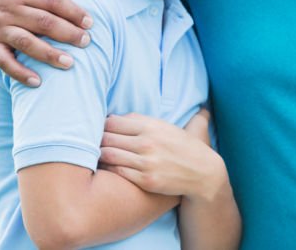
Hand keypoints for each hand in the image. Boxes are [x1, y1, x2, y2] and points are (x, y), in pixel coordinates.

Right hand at [0, 0, 91, 85]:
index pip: (52, 1)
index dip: (72, 11)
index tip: (90, 22)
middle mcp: (10, 9)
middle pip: (42, 22)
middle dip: (66, 33)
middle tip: (87, 42)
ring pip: (25, 43)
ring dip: (47, 54)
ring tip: (69, 63)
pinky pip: (3, 61)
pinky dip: (18, 73)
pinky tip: (37, 82)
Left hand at [99, 110, 228, 201]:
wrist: (203, 173)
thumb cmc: (185, 148)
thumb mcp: (168, 127)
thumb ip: (144, 119)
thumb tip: (122, 114)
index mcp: (152, 126)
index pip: (113, 122)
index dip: (102, 126)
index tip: (99, 130)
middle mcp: (148, 142)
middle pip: (107, 137)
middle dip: (98, 141)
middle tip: (92, 144)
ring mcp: (146, 162)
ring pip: (109, 155)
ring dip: (100, 156)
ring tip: (97, 157)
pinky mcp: (146, 180)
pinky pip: (117, 172)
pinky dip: (109, 170)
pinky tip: (108, 169)